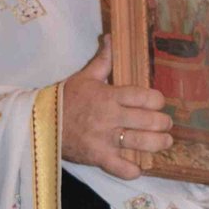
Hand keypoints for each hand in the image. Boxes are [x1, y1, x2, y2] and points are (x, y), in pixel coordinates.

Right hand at [61, 37, 172, 178]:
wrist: (41, 122)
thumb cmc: (65, 99)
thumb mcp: (85, 76)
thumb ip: (103, 60)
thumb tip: (111, 37)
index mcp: (109, 96)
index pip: (144, 97)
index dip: (158, 101)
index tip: (159, 103)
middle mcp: (110, 117)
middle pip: (148, 120)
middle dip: (163, 123)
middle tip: (166, 124)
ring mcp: (104, 139)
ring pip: (140, 143)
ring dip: (158, 143)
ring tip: (165, 141)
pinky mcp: (97, 157)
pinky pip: (120, 168)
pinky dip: (132, 171)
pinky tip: (139, 168)